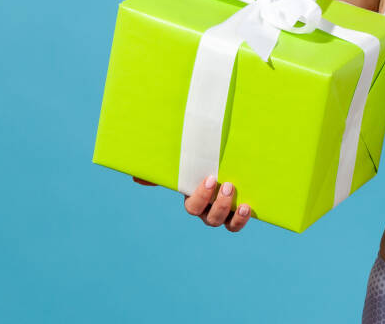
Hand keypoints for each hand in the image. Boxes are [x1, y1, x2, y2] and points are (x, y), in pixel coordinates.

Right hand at [131, 174, 251, 231]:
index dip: (202, 196)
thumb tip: (136, 179)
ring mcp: (224, 213)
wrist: (226, 161)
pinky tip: (248, 207)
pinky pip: (238, 222)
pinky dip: (242, 218)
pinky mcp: (239, 211)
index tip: (210, 178)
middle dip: (219, 204)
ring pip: (225, 223)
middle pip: (210, 218)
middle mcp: (208, 210)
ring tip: (240, 199)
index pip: (194, 206)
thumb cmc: (203, 163)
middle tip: (228, 184)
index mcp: (194, 199)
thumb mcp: (185, 165)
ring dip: (232, 214)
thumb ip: (165, 171)